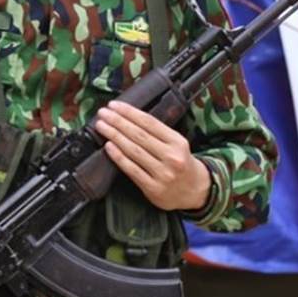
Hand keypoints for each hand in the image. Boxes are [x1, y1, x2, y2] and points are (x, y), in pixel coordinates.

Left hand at [95, 100, 211, 210]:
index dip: (130, 112)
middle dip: (118, 121)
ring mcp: (162, 173)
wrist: (195, 191)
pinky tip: (109, 147)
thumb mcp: (178, 144)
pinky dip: (118, 157)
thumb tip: (129, 118)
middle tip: (103, 113)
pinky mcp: (153, 188)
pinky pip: (132, 169)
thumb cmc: (182, 163)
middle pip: (139, 135)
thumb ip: (158, 133)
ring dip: (114, 136)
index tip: (114, 105)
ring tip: (101, 126)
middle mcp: (171, 156)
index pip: (149, 122)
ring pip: (134, 151)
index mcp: (177, 141)